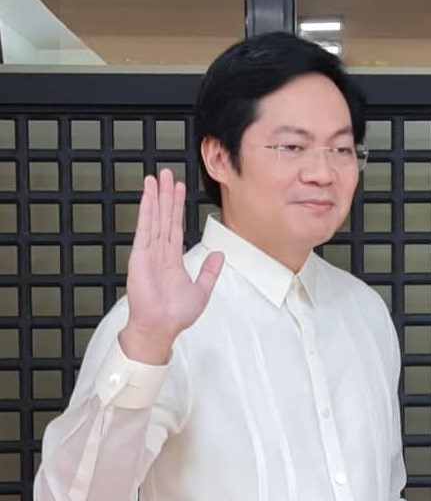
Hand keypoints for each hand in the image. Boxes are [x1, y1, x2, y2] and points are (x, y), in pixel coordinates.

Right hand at [121, 169, 224, 363]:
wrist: (161, 326)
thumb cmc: (176, 314)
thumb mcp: (201, 290)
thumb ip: (209, 271)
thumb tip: (219, 255)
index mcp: (173, 259)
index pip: (176, 227)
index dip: (178, 207)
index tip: (179, 190)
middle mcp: (160, 252)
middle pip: (164, 217)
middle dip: (166, 195)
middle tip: (167, 174)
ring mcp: (149, 252)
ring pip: (155, 218)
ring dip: (156, 197)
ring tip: (157, 177)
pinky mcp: (140, 255)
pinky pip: (144, 229)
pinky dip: (146, 211)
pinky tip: (148, 196)